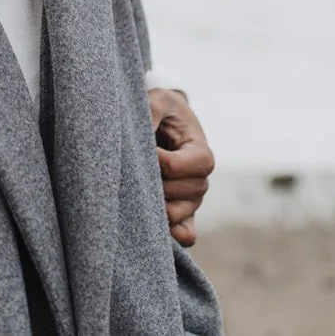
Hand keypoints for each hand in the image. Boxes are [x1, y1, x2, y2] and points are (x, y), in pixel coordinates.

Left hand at [149, 88, 213, 246]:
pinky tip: (157, 230)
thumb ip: (152, 110)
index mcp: (200, 152)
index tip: (141, 149)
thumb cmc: (162, 110)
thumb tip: (143, 132)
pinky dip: (174, 235)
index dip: (158, 161)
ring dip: (157, 208)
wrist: (165, 123)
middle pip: (180, 195)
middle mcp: (200, 179)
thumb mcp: (157, 100)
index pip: (180, 167)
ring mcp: (192, 199)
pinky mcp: (183, 212)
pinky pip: (186, 233)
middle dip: (154, 185)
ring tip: (136, 191)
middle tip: (134, 171)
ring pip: (178, 215)